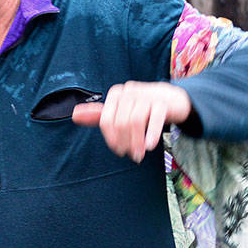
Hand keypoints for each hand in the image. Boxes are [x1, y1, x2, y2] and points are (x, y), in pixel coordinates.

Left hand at [72, 81, 190, 162]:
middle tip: (131, 155)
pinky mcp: (162, 102)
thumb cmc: (142, 108)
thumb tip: (74, 115)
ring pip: (135, 121)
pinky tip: (150, 146)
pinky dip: (151, 134)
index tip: (118, 150)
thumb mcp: (119, 111)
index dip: (111, 138)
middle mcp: (129, 91)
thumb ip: (98, 115)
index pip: (106, 120)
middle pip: (120, 122)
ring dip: (136, 142)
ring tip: (139, 154)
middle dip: (125, 143)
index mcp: (116, 94)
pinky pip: (154, 119)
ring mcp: (146, 95)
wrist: (172, 99)